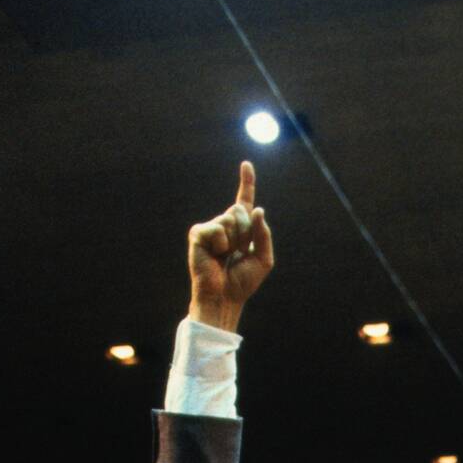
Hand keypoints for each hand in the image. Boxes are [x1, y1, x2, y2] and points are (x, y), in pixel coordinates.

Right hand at [188, 161, 274, 331]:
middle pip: (241, 210)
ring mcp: (210, 228)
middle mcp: (224, 224)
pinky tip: (214, 256)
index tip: (246, 164)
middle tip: (237, 253)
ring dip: (234, 241)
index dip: (246, 182)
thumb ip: (264, 235)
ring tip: (225, 257)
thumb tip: (257, 209)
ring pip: (231, 219)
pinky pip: (218, 229)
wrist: (225, 298)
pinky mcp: (198, 233)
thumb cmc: (241, 282)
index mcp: (239, 229)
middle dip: (246, 233)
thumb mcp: (263, 259)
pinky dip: (221, 244)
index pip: (244, 201)